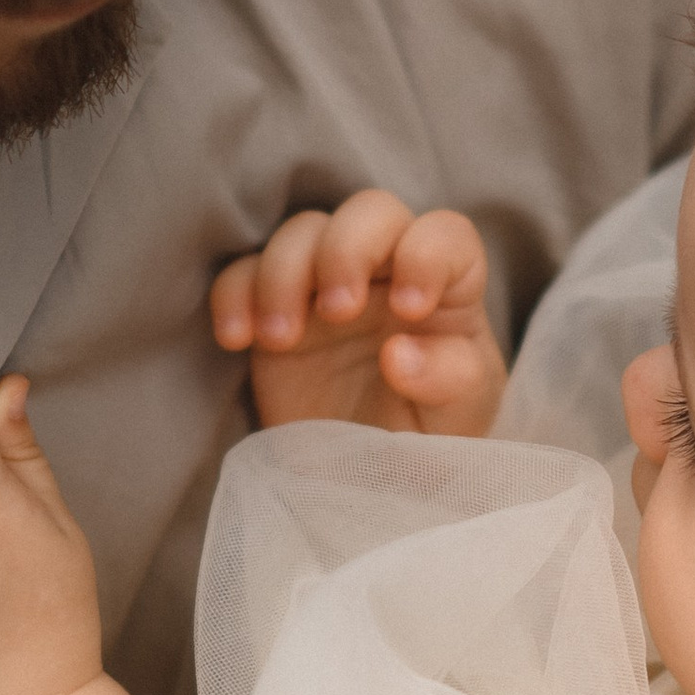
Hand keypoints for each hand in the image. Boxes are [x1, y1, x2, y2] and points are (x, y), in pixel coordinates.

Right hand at [211, 189, 504, 434]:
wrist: (369, 482)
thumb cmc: (430, 437)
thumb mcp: (460, 417)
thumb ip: (450, 380)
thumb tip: (400, 354)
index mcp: (448, 288)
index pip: (445, 236)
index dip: (426, 256)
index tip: (410, 311)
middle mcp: (388, 271)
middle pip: (369, 211)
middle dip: (347, 250)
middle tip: (338, 311)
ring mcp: (325, 284)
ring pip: (301, 232)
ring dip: (284, 274)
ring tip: (281, 338)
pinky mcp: (272, 308)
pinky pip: (242, 272)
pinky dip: (234, 295)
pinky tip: (237, 339)